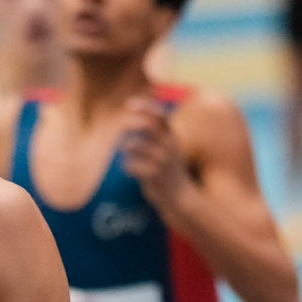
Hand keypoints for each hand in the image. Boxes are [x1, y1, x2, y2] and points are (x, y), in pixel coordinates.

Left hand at [117, 95, 193, 216]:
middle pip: (147, 125)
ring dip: (126, 147)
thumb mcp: (169, 149)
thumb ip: (158, 134)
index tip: (130, 104)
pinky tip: (129, 169)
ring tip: (128, 153)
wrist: (179, 197)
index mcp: (173, 137)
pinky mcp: (153, 175)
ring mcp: (161, 160)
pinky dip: (127, 165)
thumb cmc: (169, 170)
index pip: (161, 115)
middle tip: (121, 125)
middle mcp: (169, 146)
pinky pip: (130, 164)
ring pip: (133, 144)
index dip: (146, 107)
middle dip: (131, 122)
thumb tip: (135, 117)